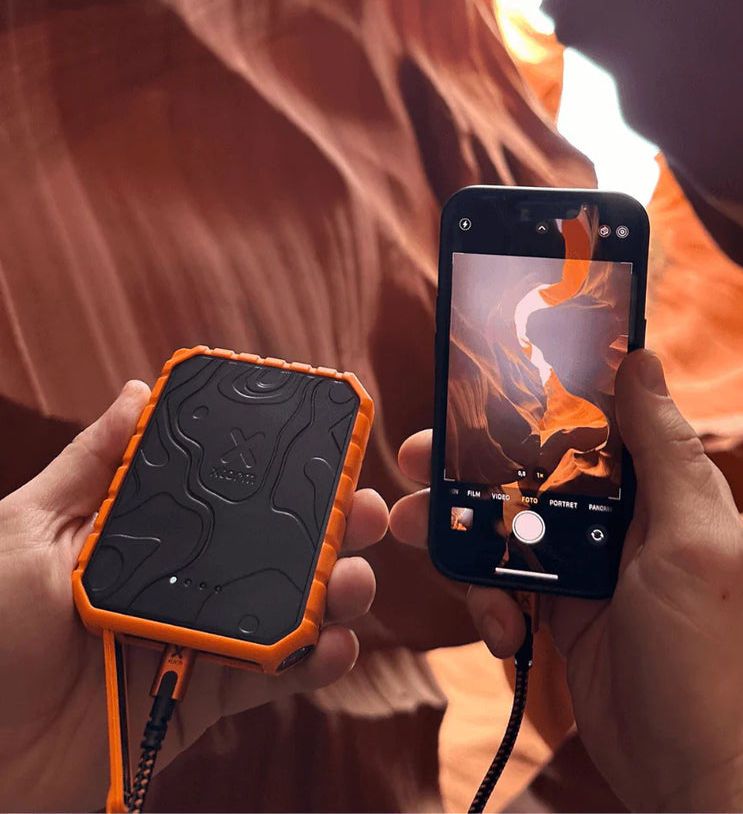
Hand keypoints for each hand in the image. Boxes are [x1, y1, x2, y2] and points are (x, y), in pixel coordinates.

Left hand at [0, 381, 387, 811]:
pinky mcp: (211, 694)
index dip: (277, 474)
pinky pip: (276, 676)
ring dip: (335, 592)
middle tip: (365, 511)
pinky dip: (314, 663)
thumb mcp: (27, 529)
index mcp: (149, 535)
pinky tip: (334, 645)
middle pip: (273, 548)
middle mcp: (186, 579)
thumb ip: (92, 465)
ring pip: (289, 608)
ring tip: (353, 581)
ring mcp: (203, 636)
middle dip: (329, 528)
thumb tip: (139, 392)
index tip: (323, 449)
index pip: (228, 496)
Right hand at [390, 350, 742, 811]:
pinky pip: (502, 586)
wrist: (695, 771)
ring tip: (424, 538)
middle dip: (469, 469)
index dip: (527, 403)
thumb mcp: (694, 541)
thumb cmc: (710, 656)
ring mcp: (582, 567)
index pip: (583, 423)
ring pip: (505, 529)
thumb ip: (664, 452)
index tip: (473, 389)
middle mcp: (615, 521)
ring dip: (462, 535)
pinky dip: (486, 601)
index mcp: (652, 490)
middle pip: (528, 473)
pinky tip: (500, 628)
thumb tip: (642, 360)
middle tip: (418, 464)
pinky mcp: (558, 612)